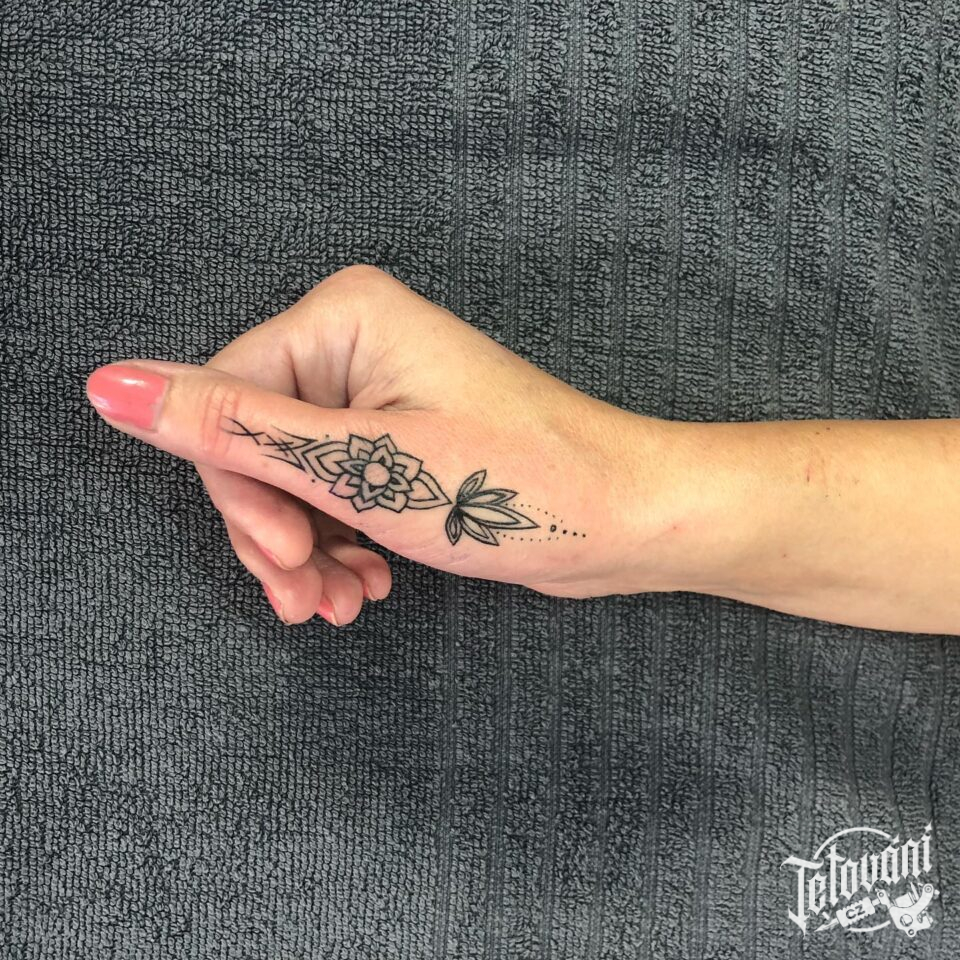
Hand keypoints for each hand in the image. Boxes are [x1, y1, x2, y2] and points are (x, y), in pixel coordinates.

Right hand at [85, 265, 670, 625]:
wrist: (620, 516)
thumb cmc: (513, 486)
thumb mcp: (360, 466)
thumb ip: (233, 430)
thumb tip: (112, 387)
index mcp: (342, 319)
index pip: (225, 403)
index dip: (238, 493)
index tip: (278, 558)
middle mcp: (356, 344)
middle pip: (257, 446)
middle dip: (275, 532)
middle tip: (307, 599)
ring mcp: (380, 393)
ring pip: (294, 479)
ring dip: (305, 550)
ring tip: (340, 604)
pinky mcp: (401, 437)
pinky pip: (337, 490)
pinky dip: (338, 543)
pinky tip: (364, 587)